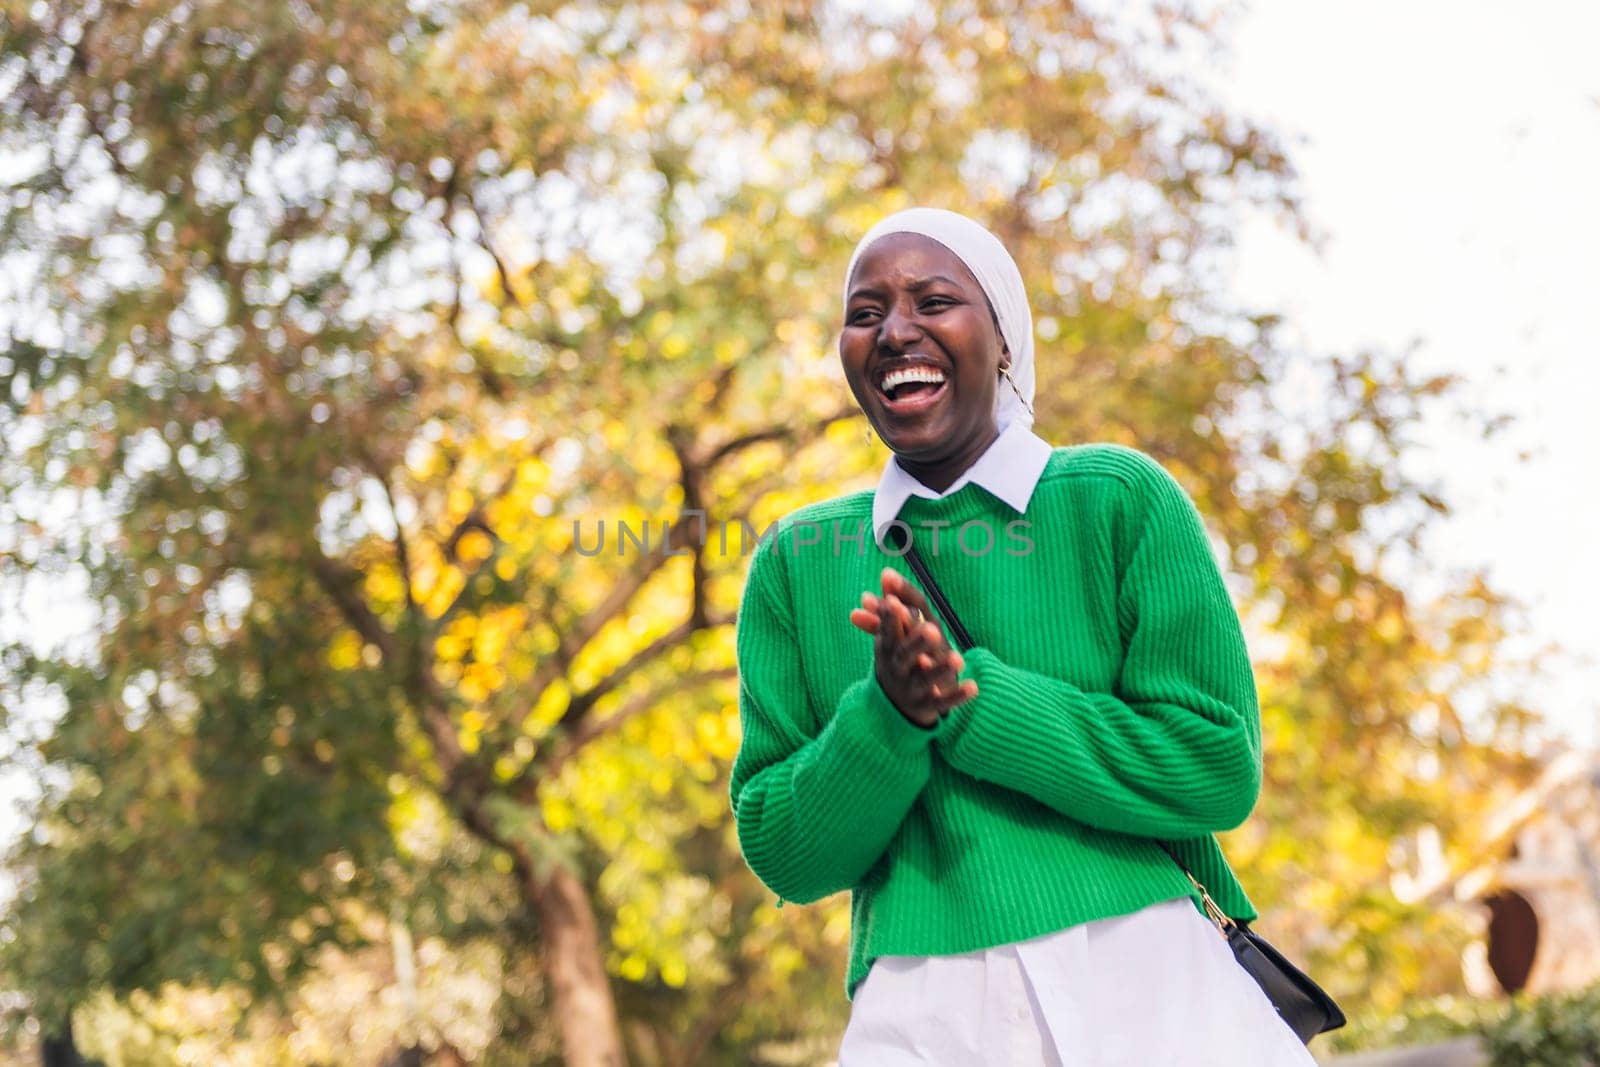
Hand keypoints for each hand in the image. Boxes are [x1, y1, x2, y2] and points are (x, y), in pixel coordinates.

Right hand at [849, 568, 977, 727]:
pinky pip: (944, 702)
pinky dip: (958, 696)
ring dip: (940, 669)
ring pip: (925, 679)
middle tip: (932, 630)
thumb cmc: (897, 660)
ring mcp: (912, 688)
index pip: (889, 630)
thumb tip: (885, 573)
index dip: (889, 617)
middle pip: (905, 655)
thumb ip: (891, 606)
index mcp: (888, 649)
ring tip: (958, 658)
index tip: (892, 601)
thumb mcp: (890, 638)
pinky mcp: (928, 706)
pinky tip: (975, 686)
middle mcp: (897, 668)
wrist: (894, 707)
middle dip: (917, 642)